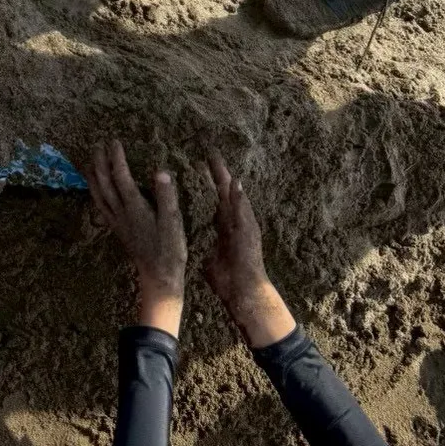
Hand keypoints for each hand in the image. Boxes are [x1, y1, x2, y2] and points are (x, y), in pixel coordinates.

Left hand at [90, 140, 186, 334]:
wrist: (159, 277)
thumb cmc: (170, 250)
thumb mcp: (174, 222)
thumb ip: (166, 197)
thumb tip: (160, 171)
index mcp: (135, 207)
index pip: (121, 177)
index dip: (116, 158)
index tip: (114, 141)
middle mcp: (121, 213)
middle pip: (105, 183)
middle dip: (99, 163)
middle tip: (96, 145)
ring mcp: (117, 222)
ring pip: (99, 194)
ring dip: (93, 176)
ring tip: (88, 162)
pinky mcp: (117, 230)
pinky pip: (101, 206)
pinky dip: (95, 193)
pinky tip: (95, 191)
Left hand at [202, 152, 295, 347]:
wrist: (244, 294)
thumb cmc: (228, 280)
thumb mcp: (211, 259)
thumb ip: (208, 249)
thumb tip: (195, 248)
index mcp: (226, 226)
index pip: (218, 198)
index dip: (211, 182)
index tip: (203, 164)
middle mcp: (235, 223)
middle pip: (226, 193)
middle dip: (219, 173)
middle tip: (210, 151)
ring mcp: (244, 226)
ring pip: (235, 198)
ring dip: (228, 180)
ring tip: (220, 161)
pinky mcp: (248, 234)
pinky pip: (243, 212)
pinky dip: (239, 198)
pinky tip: (236, 184)